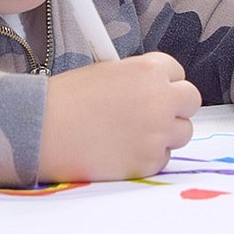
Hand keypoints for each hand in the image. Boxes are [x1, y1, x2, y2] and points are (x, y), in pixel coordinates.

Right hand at [38, 52, 200, 182]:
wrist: (42, 129)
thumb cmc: (66, 97)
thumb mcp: (106, 71)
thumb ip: (137, 77)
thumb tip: (154, 87)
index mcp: (149, 70)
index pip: (177, 72)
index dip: (162, 81)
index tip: (150, 90)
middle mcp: (160, 100)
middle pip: (190, 101)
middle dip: (174, 106)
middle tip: (151, 112)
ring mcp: (158, 133)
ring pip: (182, 132)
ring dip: (164, 133)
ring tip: (131, 132)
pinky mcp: (149, 162)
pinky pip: (162, 158)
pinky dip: (146, 156)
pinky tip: (120, 150)